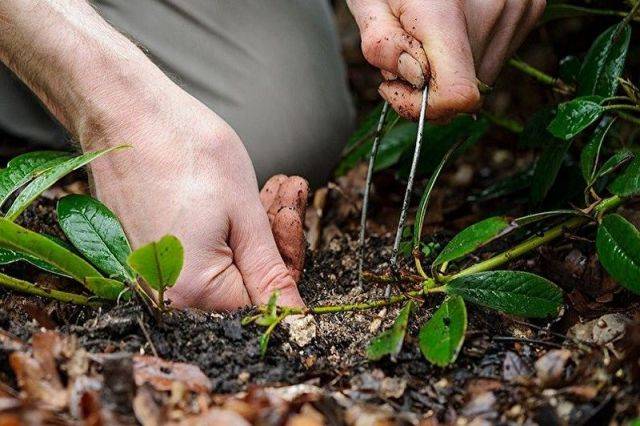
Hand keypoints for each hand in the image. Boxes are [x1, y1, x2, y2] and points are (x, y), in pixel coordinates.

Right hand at [0, 0, 307, 310]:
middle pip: (242, 280)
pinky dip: (222, 225)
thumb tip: (294, 316)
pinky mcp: (145, 252)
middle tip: (283, 189)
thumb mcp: (244, 212)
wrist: (125, 111)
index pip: (262, 298)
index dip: (287, 256)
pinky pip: (198, 250)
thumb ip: (269, 270)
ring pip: (224, 262)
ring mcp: (150, 273)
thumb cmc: (186, 150)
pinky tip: (233, 191)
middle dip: (271, 236)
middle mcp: (165, 292)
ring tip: (266, 183)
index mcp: (192, 290)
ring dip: (251, 226)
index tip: (292, 214)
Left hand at [348, 0, 545, 120]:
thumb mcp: (368, 1)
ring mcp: (517, 8)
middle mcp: (493, 11)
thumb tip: (415, 79)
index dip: (425, 107)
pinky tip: (454, 24)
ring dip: (449, 68)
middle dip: (427, 84)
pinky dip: (470, 51)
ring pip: (481, 76)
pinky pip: (495, 55)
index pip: (457, 95)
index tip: (396, 87)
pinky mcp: (529, 7)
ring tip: (429, 31)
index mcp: (446, 14)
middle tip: (406, 49)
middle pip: (466, 90)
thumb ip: (381, 44)